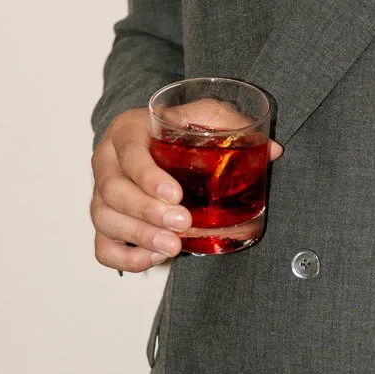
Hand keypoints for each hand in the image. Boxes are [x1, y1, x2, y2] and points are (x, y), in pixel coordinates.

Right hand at [90, 106, 281, 271]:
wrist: (149, 140)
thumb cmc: (175, 128)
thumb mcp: (201, 115)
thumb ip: (230, 124)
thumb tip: (273, 150)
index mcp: (126, 131)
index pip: (129, 153)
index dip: (148, 177)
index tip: (176, 195)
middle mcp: (106, 163)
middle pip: (112, 191)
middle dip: (147, 212)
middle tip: (182, 224)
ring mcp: (101, 195)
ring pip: (104, 220)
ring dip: (139, 237)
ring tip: (173, 247)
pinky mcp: (106, 223)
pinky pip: (102, 248)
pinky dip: (125, 258)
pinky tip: (155, 257)